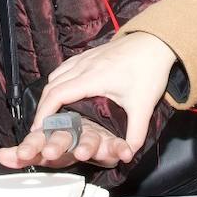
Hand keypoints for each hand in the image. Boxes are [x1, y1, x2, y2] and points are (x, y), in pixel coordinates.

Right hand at [0, 32, 177, 168]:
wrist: (157, 41)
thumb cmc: (149, 69)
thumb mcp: (143, 105)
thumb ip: (135, 133)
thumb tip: (128, 155)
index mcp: (93, 77)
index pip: (58, 94)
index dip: (44, 112)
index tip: (39, 129)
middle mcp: (84, 65)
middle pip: (51, 85)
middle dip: (43, 107)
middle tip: (41, 127)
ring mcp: (85, 57)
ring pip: (56, 75)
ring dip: (49, 94)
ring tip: (50, 113)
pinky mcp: (90, 54)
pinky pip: (64, 67)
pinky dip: (58, 81)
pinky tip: (64, 93)